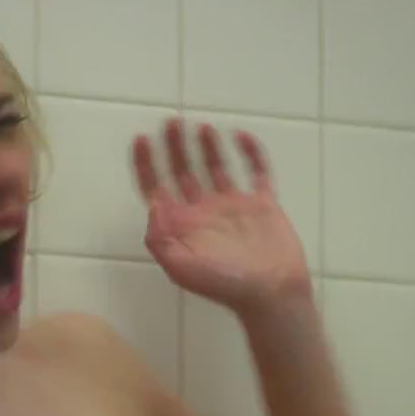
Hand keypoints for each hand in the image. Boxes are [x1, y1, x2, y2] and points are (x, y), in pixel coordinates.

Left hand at [132, 119, 312, 315]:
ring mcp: (234, 206)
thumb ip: (160, 238)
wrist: (272, 294)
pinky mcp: (262, 204)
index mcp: (182, 225)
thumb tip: (152, 203)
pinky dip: (251, 153)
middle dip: (174, 146)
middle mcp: (204, 212)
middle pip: (182, 171)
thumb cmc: (225, 285)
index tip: (142, 139)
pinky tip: (241, 135)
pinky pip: (256, 172)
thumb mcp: (180, 267)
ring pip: (216, 168)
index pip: (156, 188)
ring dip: (207, 146)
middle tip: (172, 121)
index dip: (146, 165)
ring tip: (202, 126)